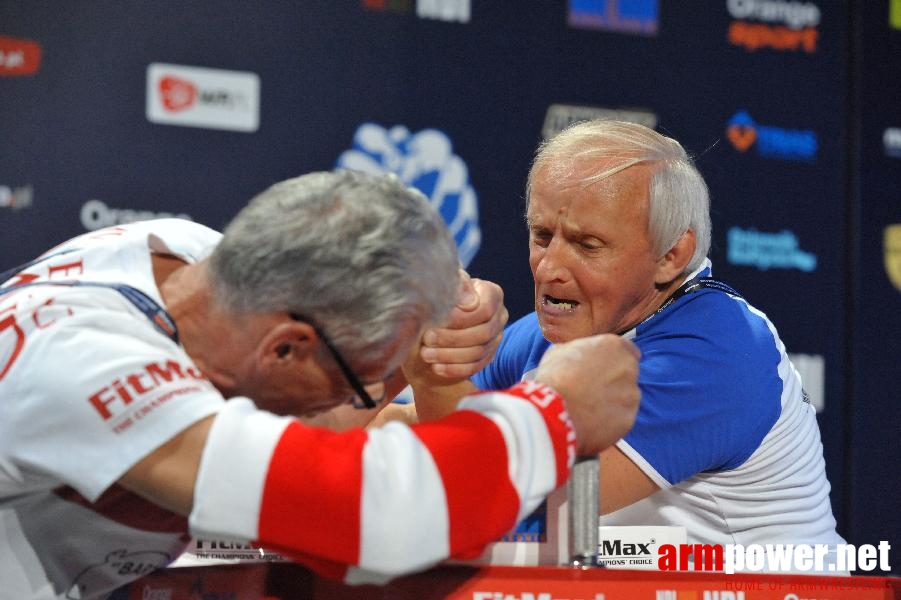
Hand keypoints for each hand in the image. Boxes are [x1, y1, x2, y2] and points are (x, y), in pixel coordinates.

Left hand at [413, 270, 507, 380]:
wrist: (438, 314)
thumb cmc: (441, 294)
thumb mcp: (445, 284)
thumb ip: (456, 288)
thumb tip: (467, 304)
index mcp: (492, 294)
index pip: (485, 310)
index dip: (462, 318)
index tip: (438, 320)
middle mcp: (499, 316)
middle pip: (483, 333)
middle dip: (452, 338)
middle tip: (427, 339)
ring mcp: (496, 338)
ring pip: (478, 352)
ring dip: (450, 355)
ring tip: (426, 354)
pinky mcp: (488, 356)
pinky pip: (475, 367)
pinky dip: (454, 369)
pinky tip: (437, 367)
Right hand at [533, 334, 639, 455]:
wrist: (552, 413)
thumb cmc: (553, 379)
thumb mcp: (559, 351)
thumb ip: (578, 350)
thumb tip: (577, 354)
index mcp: (612, 346)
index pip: (627, 350)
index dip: (614, 361)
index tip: (603, 370)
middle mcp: (627, 367)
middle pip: (627, 374)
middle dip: (614, 381)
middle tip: (592, 390)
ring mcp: (630, 394)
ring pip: (626, 397)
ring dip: (613, 401)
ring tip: (589, 408)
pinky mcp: (628, 418)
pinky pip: (621, 418)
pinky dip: (610, 421)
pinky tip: (592, 421)